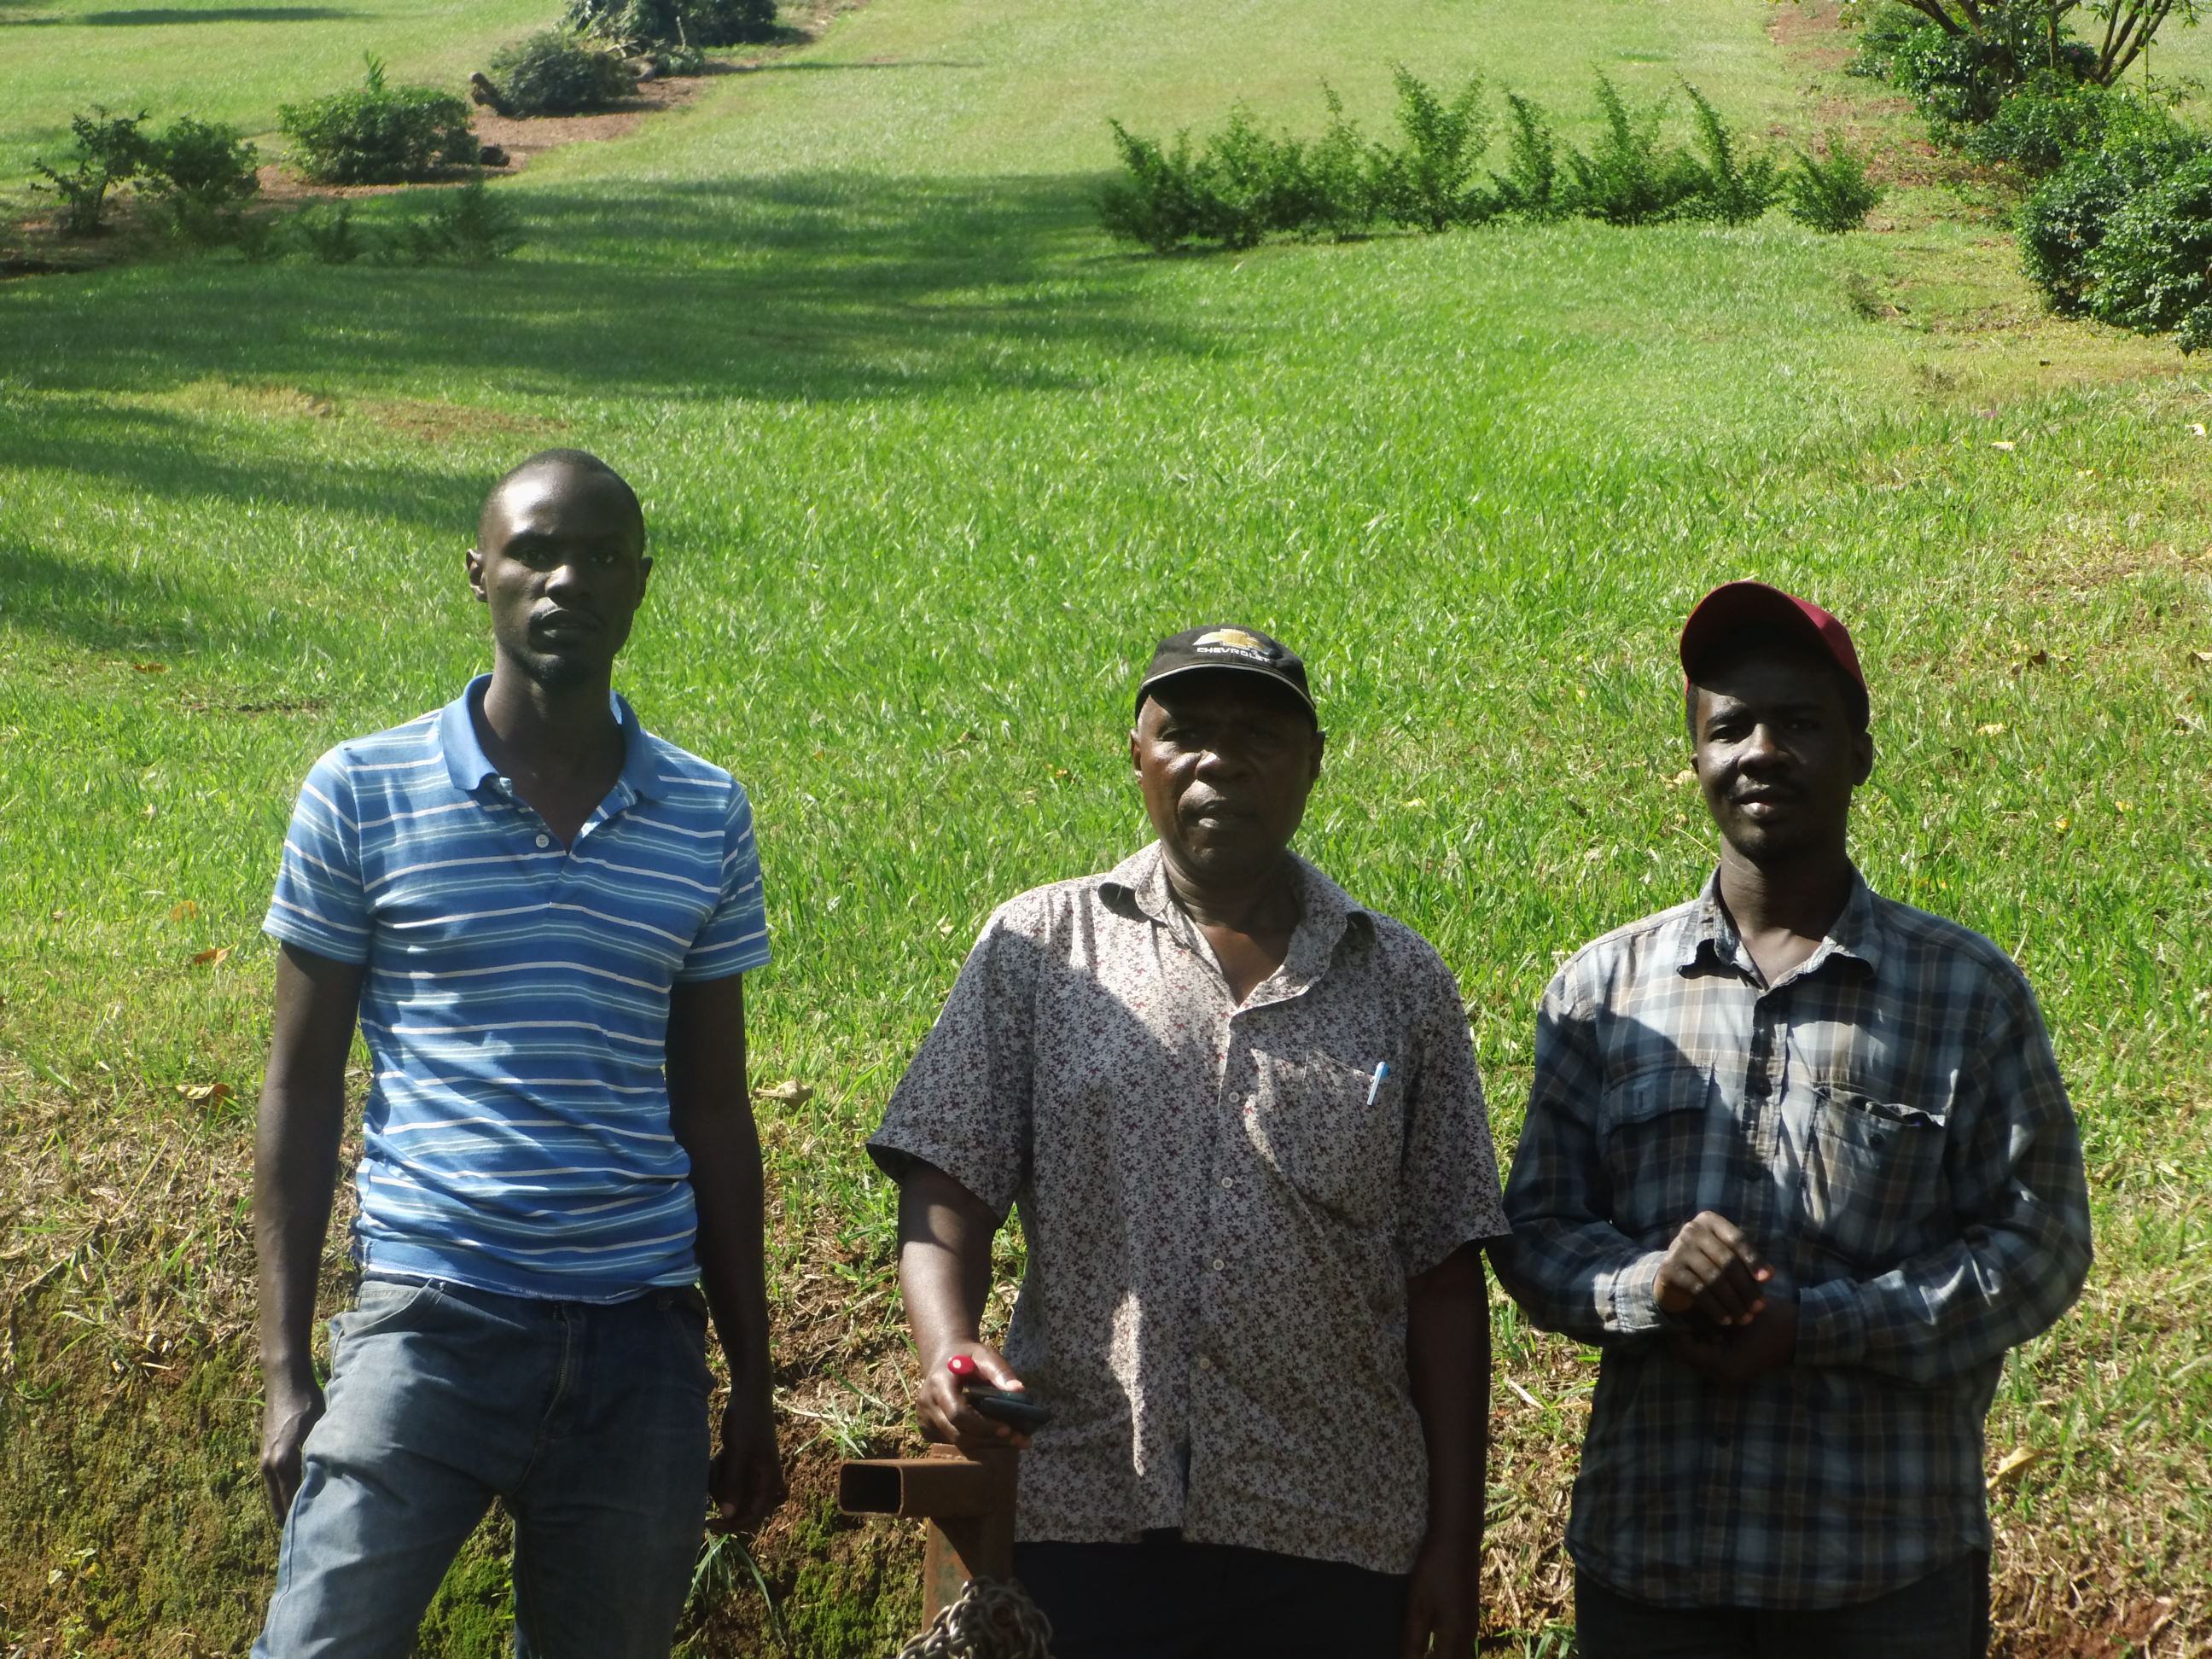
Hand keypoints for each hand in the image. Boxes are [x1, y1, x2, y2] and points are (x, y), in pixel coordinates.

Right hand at [259, 1374, 325, 1523]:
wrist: (285, 1381)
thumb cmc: (309, 1402)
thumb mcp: (322, 1429)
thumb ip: (324, 1456)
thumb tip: (339, 1482)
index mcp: (284, 1462)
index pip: (292, 1502)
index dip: (302, 1521)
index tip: (313, 1538)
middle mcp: (270, 1465)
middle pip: (279, 1505)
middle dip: (291, 1522)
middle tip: (308, 1540)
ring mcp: (264, 1460)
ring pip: (274, 1496)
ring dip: (285, 1510)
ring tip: (301, 1527)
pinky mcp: (265, 1454)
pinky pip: (273, 1485)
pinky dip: (282, 1496)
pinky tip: (295, 1502)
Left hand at [709, 1385, 787, 1531]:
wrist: (749, 1394)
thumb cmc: (747, 1421)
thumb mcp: (739, 1453)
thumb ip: (734, 1484)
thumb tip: (728, 1516)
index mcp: (770, 1481)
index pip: (753, 1518)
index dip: (731, 1525)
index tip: (708, 1522)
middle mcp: (763, 1481)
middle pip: (741, 1508)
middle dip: (724, 1494)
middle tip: (717, 1472)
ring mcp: (752, 1473)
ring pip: (731, 1494)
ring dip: (719, 1482)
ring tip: (717, 1459)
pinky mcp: (742, 1465)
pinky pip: (727, 1481)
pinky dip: (719, 1473)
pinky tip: (717, 1457)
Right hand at [917, 1340, 1032, 1451]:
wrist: (943, 1361)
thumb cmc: (966, 1358)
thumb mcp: (983, 1355)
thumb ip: (999, 1370)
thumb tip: (1018, 1390)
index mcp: (938, 1385)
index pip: (958, 1414)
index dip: (983, 1425)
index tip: (1008, 1428)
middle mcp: (927, 1406)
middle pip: (958, 1435)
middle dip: (990, 1440)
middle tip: (1019, 1439)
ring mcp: (924, 1421)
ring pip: (958, 1444)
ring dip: (987, 1446)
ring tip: (1014, 1441)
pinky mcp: (927, 1431)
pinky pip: (954, 1445)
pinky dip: (977, 1445)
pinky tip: (995, 1440)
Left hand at [1399, 1527, 1480, 1657]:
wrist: (1458, 1539)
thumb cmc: (1434, 1571)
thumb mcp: (1418, 1606)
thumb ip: (1414, 1640)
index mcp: (1455, 1637)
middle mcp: (1468, 1636)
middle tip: (1413, 1655)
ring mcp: (1471, 1624)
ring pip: (1459, 1655)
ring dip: (1443, 1657)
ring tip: (1421, 1652)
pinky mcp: (1470, 1614)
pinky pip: (1461, 1644)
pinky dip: (1448, 1650)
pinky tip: (1433, 1644)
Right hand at [1654, 1211, 1771, 1326]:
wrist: (1673, 1275)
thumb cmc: (1709, 1263)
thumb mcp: (1727, 1256)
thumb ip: (1747, 1263)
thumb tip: (1769, 1275)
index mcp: (1710, 1221)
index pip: (1737, 1239)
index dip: (1754, 1259)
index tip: (1767, 1279)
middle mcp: (1692, 1230)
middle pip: (1727, 1261)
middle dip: (1746, 1288)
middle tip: (1759, 1308)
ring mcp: (1678, 1248)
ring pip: (1714, 1278)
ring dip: (1733, 1302)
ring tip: (1745, 1318)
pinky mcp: (1670, 1269)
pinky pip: (1699, 1291)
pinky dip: (1716, 1308)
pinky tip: (1726, 1320)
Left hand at [1668, 1292, 1798, 1384]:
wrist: (1798, 1332)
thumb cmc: (1769, 1321)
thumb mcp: (1734, 1313)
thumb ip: (1707, 1314)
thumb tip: (1679, 1307)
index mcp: (1723, 1366)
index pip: (1683, 1348)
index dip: (1675, 1326)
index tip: (1673, 1305)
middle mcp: (1721, 1376)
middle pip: (1685, 1354)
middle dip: (1679, 1331)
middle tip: (1677, 1307)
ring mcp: (1726, 1374)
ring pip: (1693, 1354)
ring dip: (1689, 1335)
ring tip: (1687, 1312)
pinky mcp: (1730, 1368)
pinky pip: (1705, 1354)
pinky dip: (1701, 1339)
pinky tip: (1702, 1319)